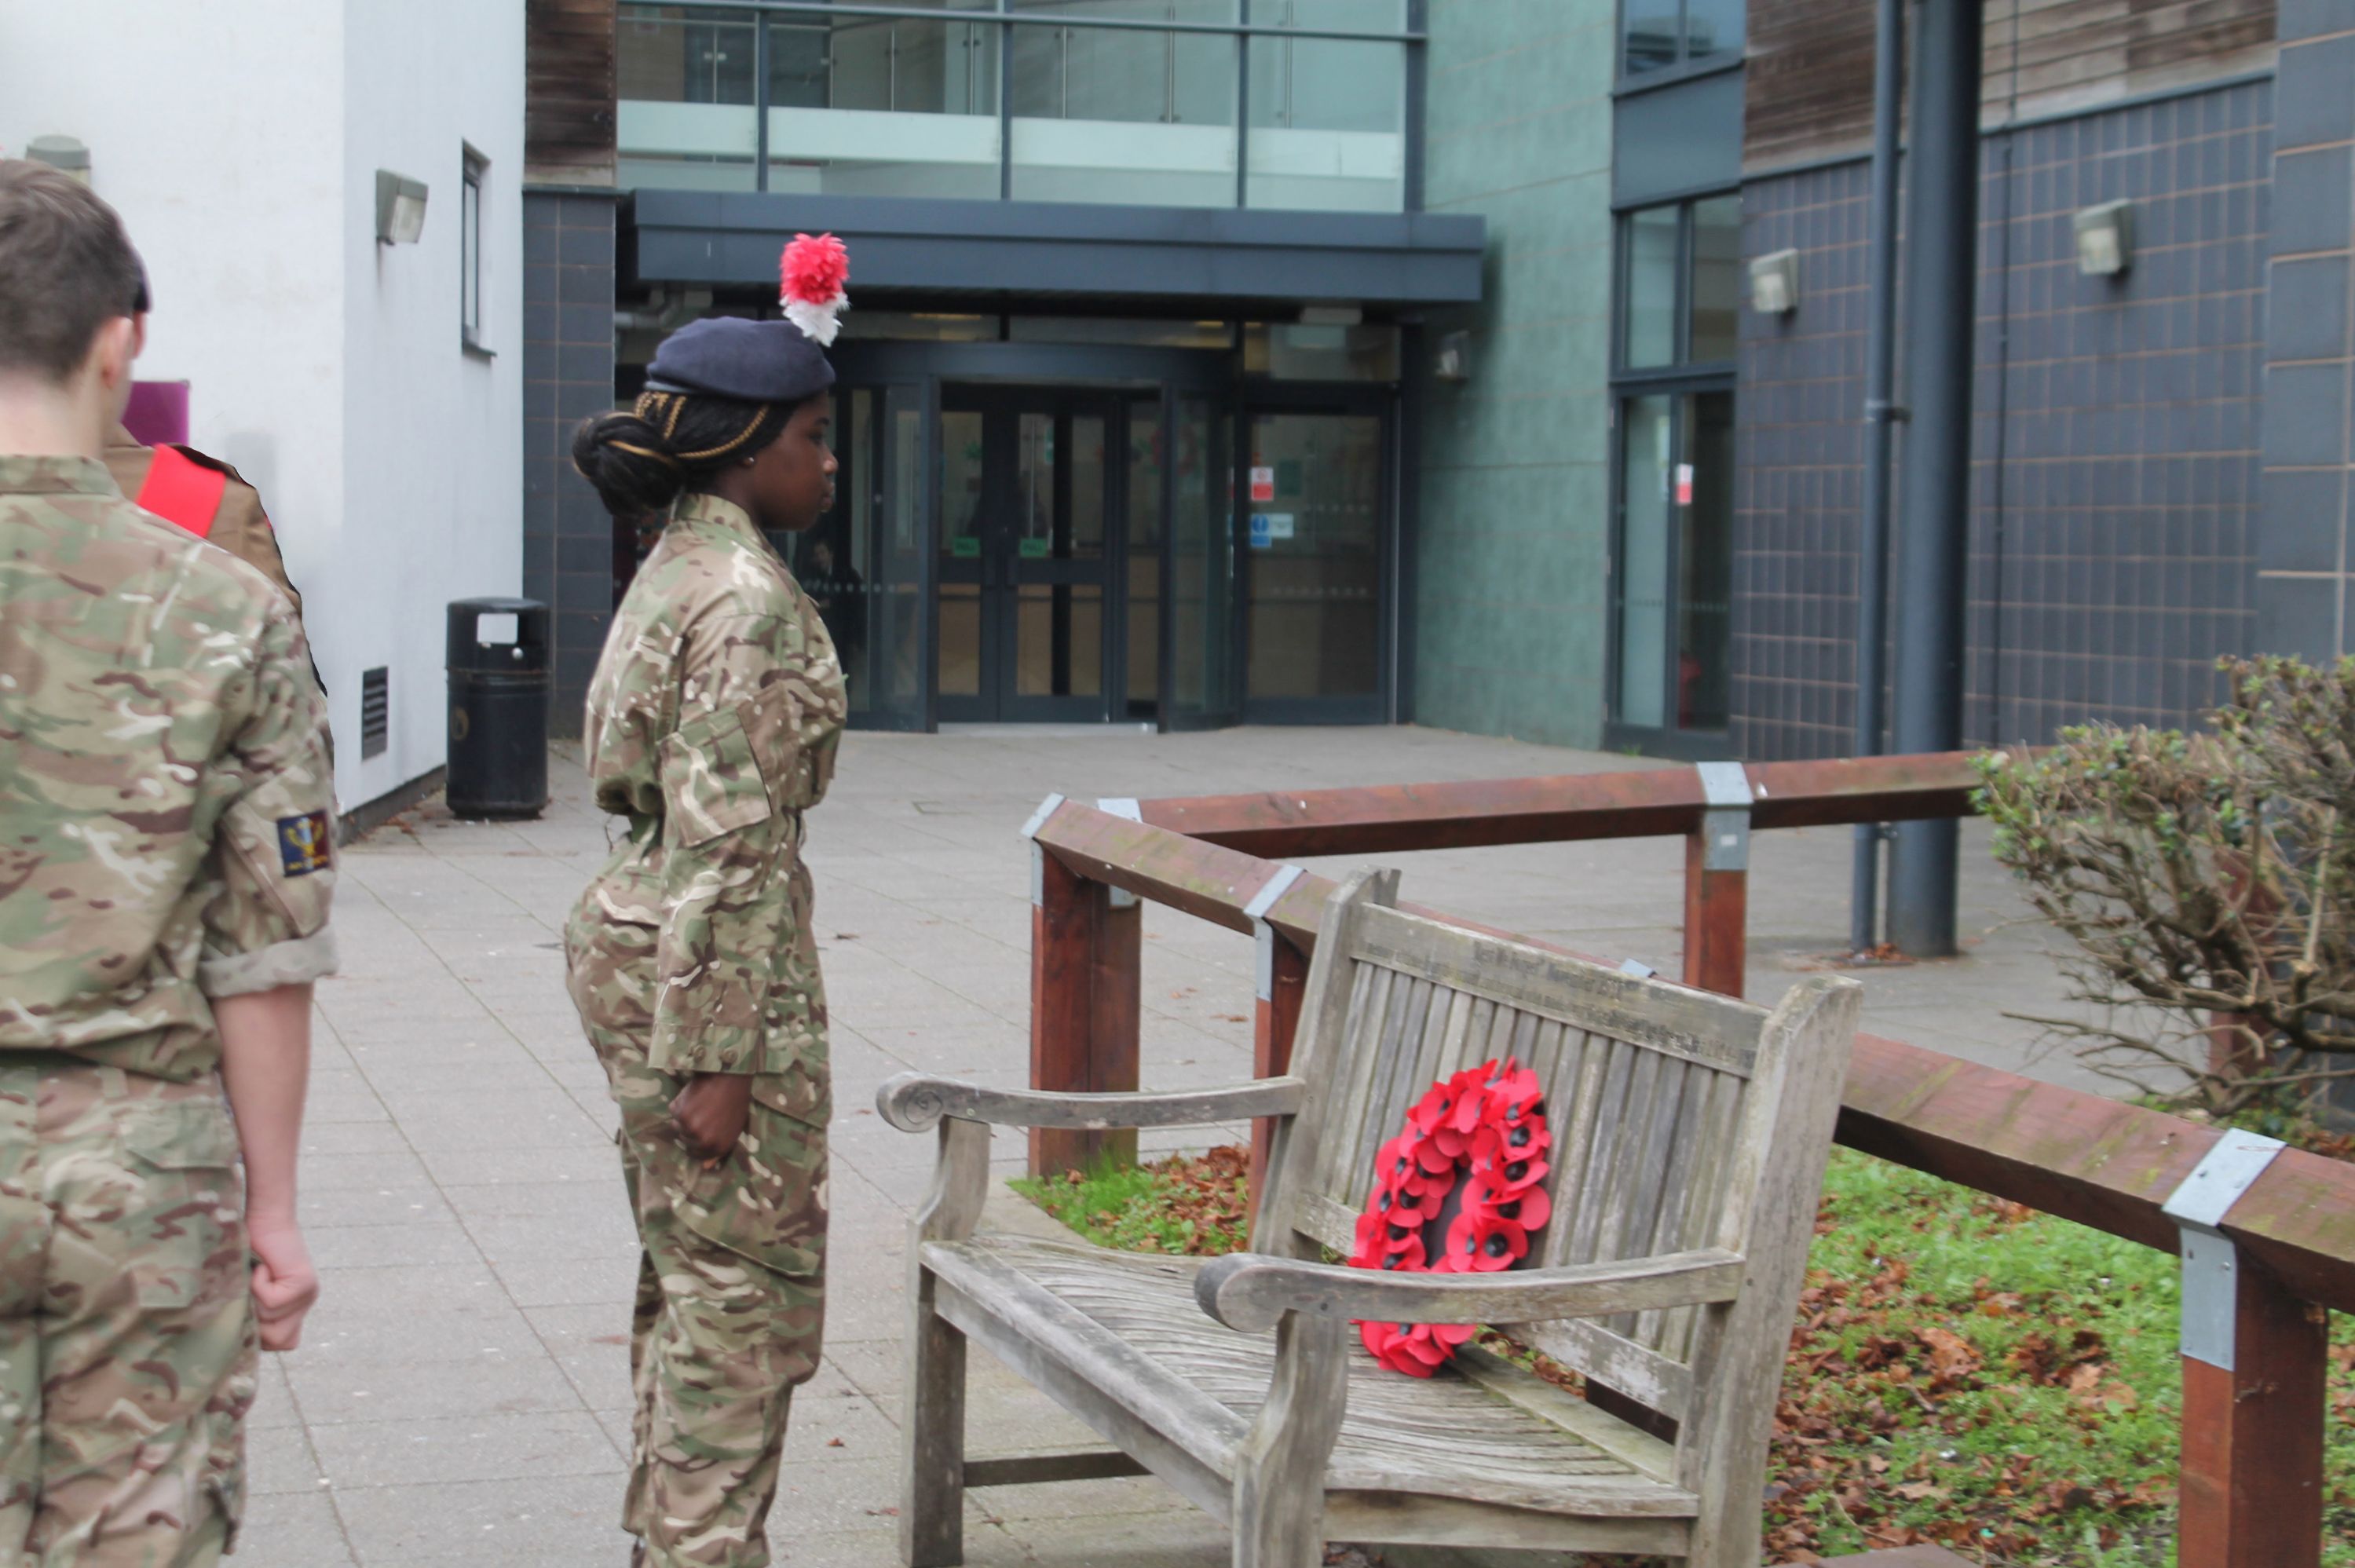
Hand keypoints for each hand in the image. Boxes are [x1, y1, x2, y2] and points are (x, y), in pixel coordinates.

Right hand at [247, 1219, 318, 1351]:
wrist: (264, 1218)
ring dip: (253, 1301)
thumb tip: (236, 1344)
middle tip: (250, 1293)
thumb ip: (251, 1314)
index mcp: (295, 1308)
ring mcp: (308, 1294)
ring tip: (255, 1276)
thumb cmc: (246, 1253)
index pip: (285, 1343)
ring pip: (271, 1323)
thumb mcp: (247, 1291)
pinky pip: (271, 1302)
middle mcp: (306, 1302)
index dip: (261, 1337)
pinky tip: (262, 1268)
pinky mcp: (304, 1284)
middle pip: (278, 1341)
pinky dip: (258, 1285)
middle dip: (255, 1323)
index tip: (248, 1312)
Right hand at [672, 1073, 753, 1162]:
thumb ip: (718, 1150)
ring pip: (676, 1126)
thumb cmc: (735, 1102)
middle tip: (701, 1112)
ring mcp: (690, 1128)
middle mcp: (703, 1141)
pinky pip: (674, 1110)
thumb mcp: (733, 1129)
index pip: (695, 1154)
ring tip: (699, 1103)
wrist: (731, 1077)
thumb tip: (704, 1167)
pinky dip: (680, 1103)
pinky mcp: (680, 1113)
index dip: (696, 1140)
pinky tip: (695, 1095)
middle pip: (684, 1140)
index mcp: (718, 1147)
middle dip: (690, 1128)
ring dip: (684, 1115)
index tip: (699, 1128)